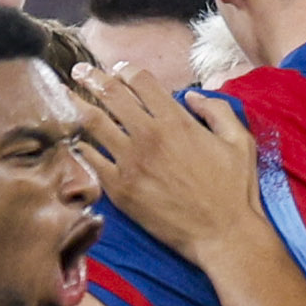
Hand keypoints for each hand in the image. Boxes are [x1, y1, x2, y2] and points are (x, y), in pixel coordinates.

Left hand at [76, 70, 258, 254]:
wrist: (223, 235)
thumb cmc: (235, 191)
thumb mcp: (240, 141)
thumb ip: (217, 111)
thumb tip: (192, 97)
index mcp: (176, 120)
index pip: (141, 80)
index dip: (126, 70)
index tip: (118, 69)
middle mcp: (149, 136)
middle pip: (111, 94)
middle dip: (92, 77)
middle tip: (80, 71)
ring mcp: (131, 162)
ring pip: (93, 123)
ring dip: (77, 104)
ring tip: (65, 96)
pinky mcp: (120, 190)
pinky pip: (90, 161)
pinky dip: (80, 147)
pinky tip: (74, 140)